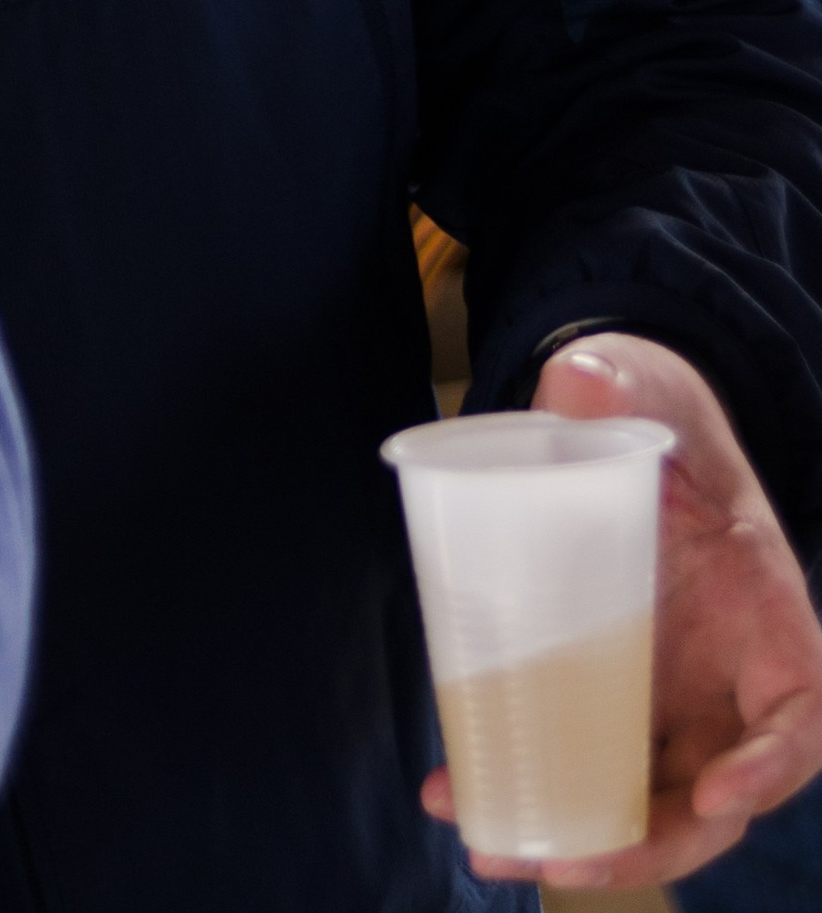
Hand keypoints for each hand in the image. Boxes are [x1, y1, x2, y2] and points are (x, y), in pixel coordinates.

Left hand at [426, 334, 821, 886]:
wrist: (625, 427)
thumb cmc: (661, 417)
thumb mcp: (651, 389)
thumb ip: (623, 381)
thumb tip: (576, 379)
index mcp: (769, 620)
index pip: (798, 716)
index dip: (770, 765)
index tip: (719, 791)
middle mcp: (730, 684)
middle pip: (715, 796)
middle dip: (649, 846)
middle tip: (566, 861)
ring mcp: (673, 703)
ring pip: (648, 804)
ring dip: (581, 842)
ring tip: (489, 841)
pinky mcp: (612, 703)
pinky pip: (585, 767)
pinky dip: (532, 791)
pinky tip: (454, 790)